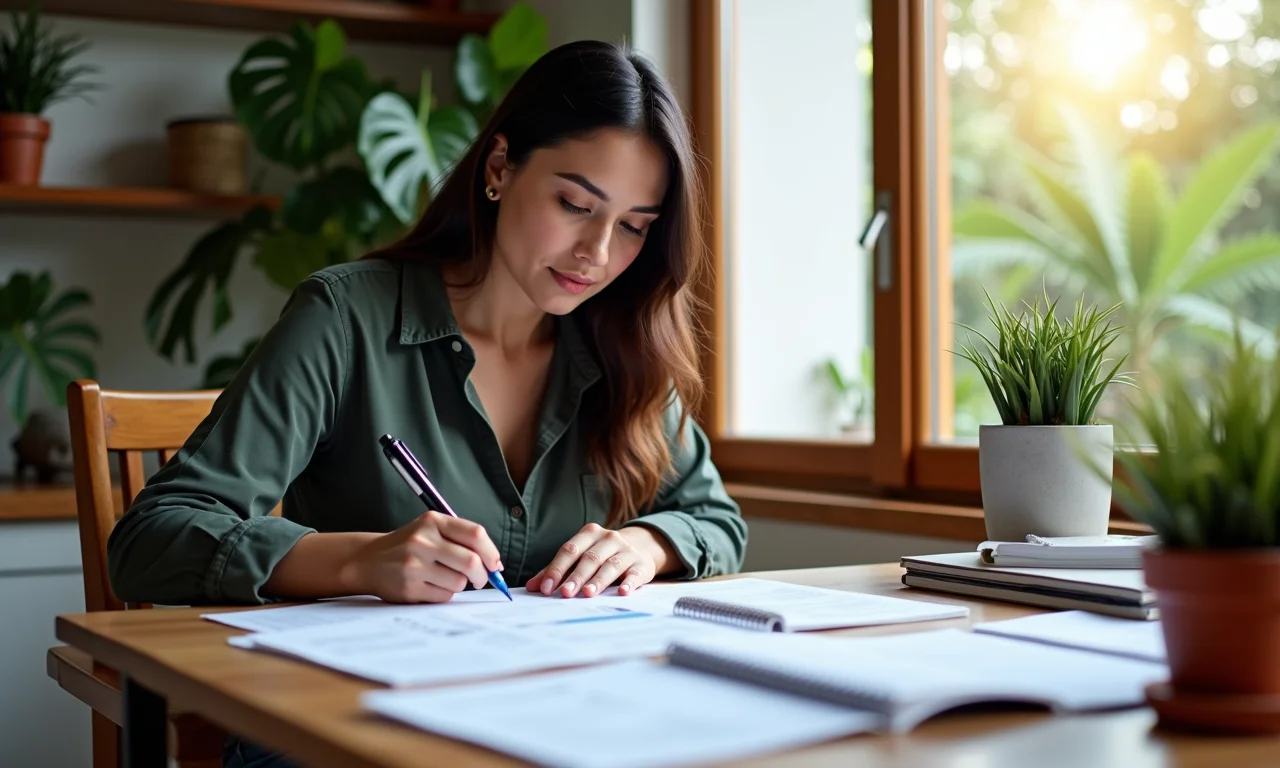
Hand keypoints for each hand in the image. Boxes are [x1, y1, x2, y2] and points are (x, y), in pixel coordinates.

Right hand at [337, 511, 501, 602]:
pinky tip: (430, 586)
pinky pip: (444, 596)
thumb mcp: (430, 530)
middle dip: (482, 575)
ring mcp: (414, 565)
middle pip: (471, 562)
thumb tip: (495, 564)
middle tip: (480, 579)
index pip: (475, 534)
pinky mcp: (409, 588)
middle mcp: (422, 541)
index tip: (495, 564)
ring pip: (459, 582)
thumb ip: (461, 540)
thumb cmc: (409, 546)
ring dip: (459, 584)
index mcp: (432, 521)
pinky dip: (445, 594)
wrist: (368, 560)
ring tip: (444, 578)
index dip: (491, 552)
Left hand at [526, 524, 672, 597]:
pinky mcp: (642, 564)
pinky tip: (622, 592)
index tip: (546, 588)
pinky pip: (635, 574)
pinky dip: (629, 583)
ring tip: (588, 594)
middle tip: (565, 594)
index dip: (556, 569)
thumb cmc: (602, 555)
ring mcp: (627, 550)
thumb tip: (532, 587)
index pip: (569, 550)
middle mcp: (608, 538)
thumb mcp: (580, 557)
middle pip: (589, 558)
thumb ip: (556, 570)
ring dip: (599, 580)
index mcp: (589, 534)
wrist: (640, 547)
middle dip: (576, 577)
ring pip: (611, 565)